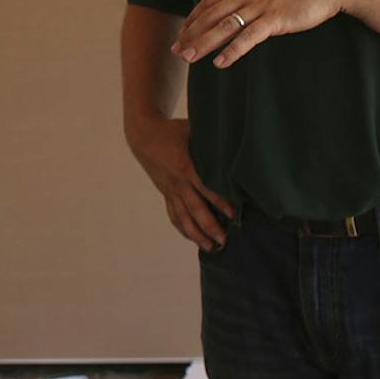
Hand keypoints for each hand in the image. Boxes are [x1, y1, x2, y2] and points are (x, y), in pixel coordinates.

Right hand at [127, 115, 232, 250]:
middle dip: (210, 226)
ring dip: (197, 234)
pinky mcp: (165, 194)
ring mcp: (170, 190)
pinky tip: (194, 239)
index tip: (234, 215)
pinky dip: (183, 229)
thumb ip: (212, 140)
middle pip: (195, 209)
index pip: (205, 188)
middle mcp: (177, 183)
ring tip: (211, 248)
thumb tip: (237, 141)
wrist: (143, 136)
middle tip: (225, 240)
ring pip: (183, 217)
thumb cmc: (173, 131)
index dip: (220, 202)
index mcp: (186, 166)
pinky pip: (174, 215)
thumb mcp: (193, 130)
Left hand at [175, 0, 362, 68]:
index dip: (194, 17)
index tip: (183, 32)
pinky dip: (232, 51)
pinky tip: (220, 63)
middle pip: (211, 15)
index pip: (211, 1)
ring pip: (224, 27)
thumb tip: (241, 1)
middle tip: (176, 50)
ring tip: (189, 58)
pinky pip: (248, 37)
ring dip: (203, 43)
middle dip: (191, 34)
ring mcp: (261, 5)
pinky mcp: (275, 18)